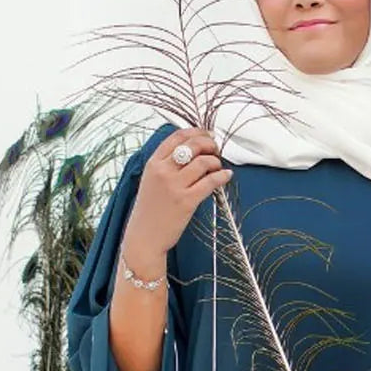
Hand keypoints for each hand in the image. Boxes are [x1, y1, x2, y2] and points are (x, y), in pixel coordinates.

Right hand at [123, 126, 233, 267]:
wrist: (144, 238)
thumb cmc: (149, 212)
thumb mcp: (150, 181)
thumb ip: (165, 165)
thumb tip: (190, 152)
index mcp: (153, 163)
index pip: (176, 136)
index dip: (196, 132)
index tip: (206, 135)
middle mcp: (163, 171)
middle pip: (192, 145)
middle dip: (209, 144)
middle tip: (216, 149)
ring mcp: (174, 186)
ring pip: (203, 162)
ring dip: (216, 161)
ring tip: (218, 166)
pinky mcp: (187, 201)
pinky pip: (210, 181)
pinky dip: (222, 176)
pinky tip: (226, 176)